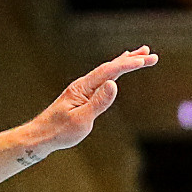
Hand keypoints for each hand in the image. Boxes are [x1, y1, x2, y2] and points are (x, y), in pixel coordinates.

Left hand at [27, 47, 157, 154]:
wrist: (40, 137)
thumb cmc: (59, 132)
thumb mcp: (81, 120)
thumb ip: (98, 102)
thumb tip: (114, 83)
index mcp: (83, 88)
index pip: (109, 71)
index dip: (129, 64)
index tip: (147, 60)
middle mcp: (83, 85)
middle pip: (110, 67)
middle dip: (132, 60)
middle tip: (152, 55)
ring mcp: (82, 89)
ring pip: (107, 71)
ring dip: (124, 62)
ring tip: (142, 53)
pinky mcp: (82, 96)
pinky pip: (102, 78)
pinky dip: (114, 71)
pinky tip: (118, 70)